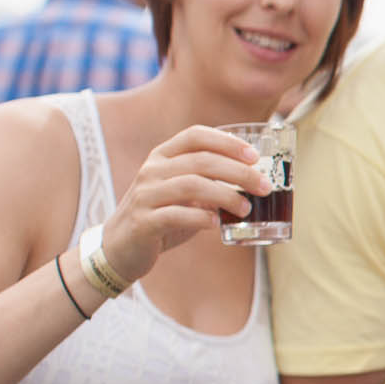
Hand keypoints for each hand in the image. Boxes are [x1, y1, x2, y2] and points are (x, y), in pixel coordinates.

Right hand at [98, 125, 270, 279]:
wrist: (119, 248)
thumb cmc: (161, 216)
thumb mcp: (184, 194)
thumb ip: (211, 183)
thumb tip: (255, 182)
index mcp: (163, 157)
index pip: (195, 135)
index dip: (227, 142)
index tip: (255, 156)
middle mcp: (152, 170)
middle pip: (201, 161)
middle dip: (239, 172)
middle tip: (265, 186)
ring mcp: (145, 195)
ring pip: (191, 185)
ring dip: (225, 196)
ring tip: (246, 208)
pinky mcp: (143, 222)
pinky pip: (175, 215)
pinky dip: (201, 219)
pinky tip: (217, 225)